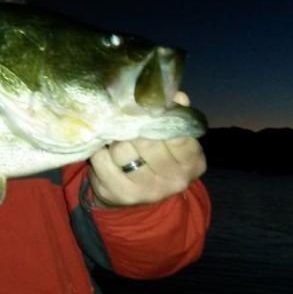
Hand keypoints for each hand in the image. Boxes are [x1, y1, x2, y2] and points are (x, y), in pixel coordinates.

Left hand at [89, 91, 206, 207]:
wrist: (135, 197)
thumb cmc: (154, 159)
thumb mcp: (171, 141)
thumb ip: (174, 117)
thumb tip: (177, 96)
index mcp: (192, 162)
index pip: (176, 135)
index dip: (157, 119)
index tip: (145, 111)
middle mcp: (175, 180)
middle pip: (146, 141)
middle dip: (132, 128)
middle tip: (125, 123)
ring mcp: (148, 190)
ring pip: (122, 150)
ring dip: (114, 141)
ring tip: (116, 140)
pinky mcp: (122, 194)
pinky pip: (102, 161)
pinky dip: (99, 152)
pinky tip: (104, 152)